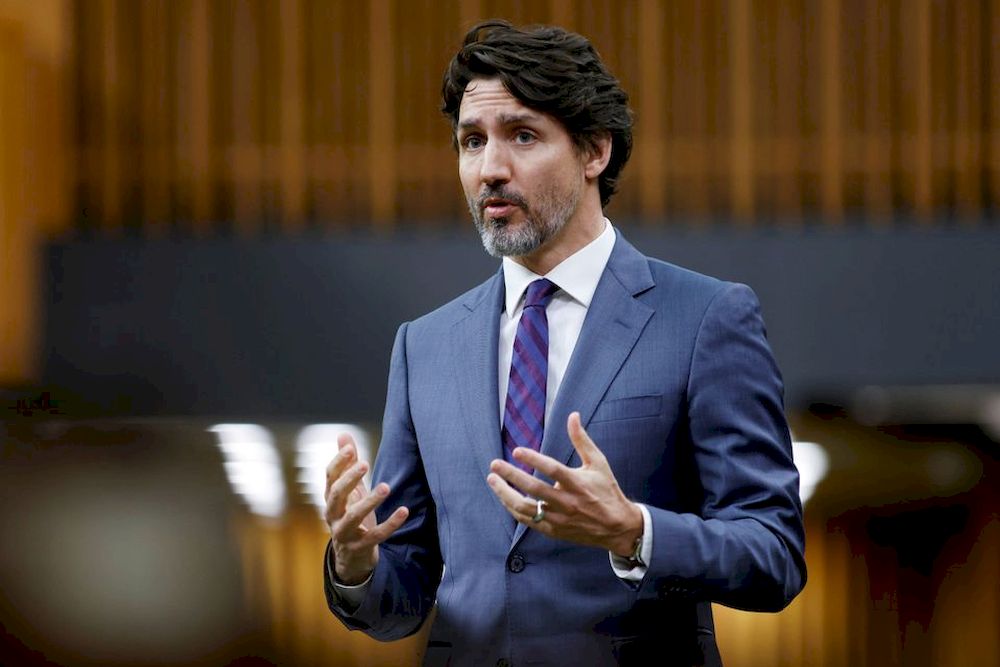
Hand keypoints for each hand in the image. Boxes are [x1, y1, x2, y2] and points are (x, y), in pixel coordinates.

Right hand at [325, 433, 408, 584]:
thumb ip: (347, 464)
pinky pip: (376, 536)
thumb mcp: (349, 491)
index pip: (329, 477)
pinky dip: (390, 524)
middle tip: (365, 464)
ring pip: (353, 517)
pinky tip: (404, 510)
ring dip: (369, 501)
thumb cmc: (350, 515)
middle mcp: (333, 515)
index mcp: (331, 498)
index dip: (339, 462)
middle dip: (349, 479)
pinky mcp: (360, 547)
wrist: (350, 557)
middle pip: (336, 495)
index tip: (351, 448)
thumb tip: (343, 435)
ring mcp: (345, 533)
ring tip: (386, 486)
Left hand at [487, 411, 642, 556]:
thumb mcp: (598, 462)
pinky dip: (513, 509)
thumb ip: (581, 440)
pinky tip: (504, 498)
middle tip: (494, 465)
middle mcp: (567, 502)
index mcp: (578, 483)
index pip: (553, 470)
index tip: (517, 450)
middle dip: (511, 476)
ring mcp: (559, 519)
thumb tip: (572, 415)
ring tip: (493, 480)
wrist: (617, 527)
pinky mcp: (554, 531)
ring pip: (526, 509)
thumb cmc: (606, 490)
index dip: (534, 459)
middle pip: (534, 489)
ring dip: (506, 495)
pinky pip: (528, 521)